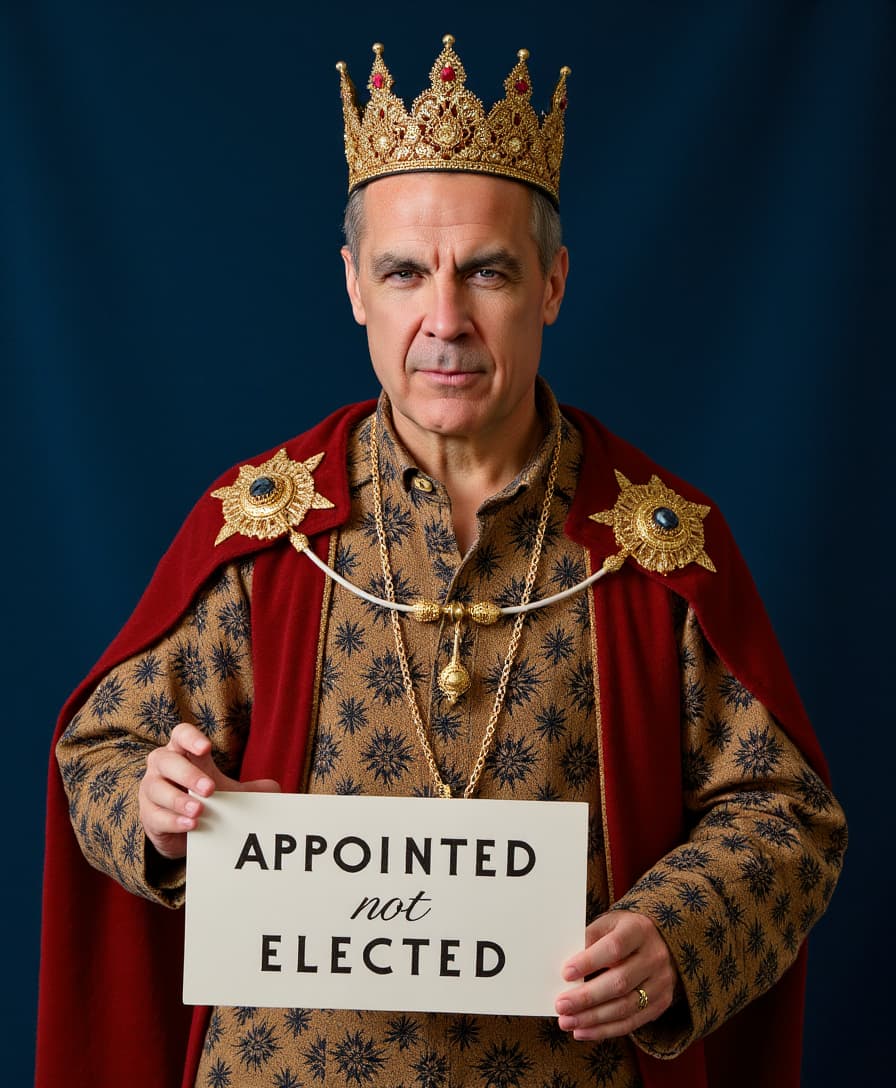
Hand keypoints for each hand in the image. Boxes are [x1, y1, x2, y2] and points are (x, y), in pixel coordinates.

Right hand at [138, 722, 279, 859]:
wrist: (186, 830)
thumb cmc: (207, 798)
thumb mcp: (229, 791)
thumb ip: (251, 789)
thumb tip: (275, 789)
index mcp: (181, 751)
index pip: (180, 734)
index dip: (191, 738)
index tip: (206, 748)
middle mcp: (161, 766)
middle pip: (166, 761)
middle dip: (188, 775)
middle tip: (210, 789)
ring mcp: (151, 790)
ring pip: (156, 789)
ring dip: (179, 800)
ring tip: (199, 811)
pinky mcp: (148, 816)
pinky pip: (155, 816)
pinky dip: (173, 820)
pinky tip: (190, 824)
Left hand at [555, 909, 677, 1040]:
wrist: (660, 942)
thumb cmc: (623, 932)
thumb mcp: (607, 925)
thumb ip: (589, 940)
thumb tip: (566, 970)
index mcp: (639, 930)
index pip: (614, 947)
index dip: (589, 962)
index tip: (565, 973)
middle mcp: (654, 957)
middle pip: (620, 982)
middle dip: (587, 997)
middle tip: (561, 1005)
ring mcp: (660, 982)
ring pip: (625, 1007)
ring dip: (593, 1018)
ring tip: (568, 1022)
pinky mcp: (661, 1003)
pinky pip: (631, 1022)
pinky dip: (605, 1030)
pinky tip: (583, 1031)